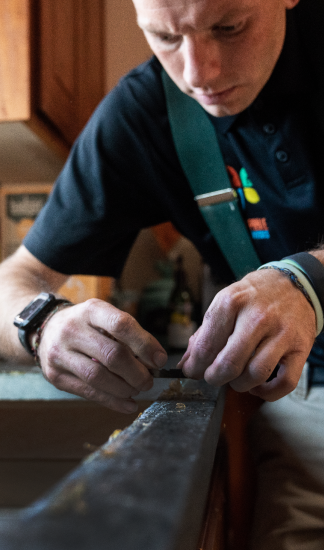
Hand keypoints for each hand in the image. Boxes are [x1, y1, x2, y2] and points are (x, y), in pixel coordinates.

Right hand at [37, 299, 167, 412]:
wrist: (45, 329)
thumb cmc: (86, 325)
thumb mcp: (104, 317)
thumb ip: (129, 334)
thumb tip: (156, 361)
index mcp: (91, 310)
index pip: (121, 325)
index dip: (144, 344)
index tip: (160, 360)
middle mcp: (72, 329)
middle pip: (112, 355)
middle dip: (137, 373)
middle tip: (149, 380)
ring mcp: (60, 353)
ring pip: (99, 377)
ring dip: (125, 389)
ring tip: (137, 389)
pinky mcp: (56, 376)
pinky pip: (88, 393)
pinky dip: (113, 401)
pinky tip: (128, 403)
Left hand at [178, 269, 315, 400]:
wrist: (294, 284)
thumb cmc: (255, 297)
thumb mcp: (225, 302)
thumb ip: (204, 333)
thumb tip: (186, 363)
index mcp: (232, 302)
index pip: (206, 346)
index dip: (195, 366)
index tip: (192, 371)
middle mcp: (258, 317)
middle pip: (229, 364)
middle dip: (214, 378)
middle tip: (212, 377)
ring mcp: (282, 333)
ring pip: (255, 375)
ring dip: (239, 385)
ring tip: (234, 379)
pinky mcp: (301, 348)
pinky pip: (285, 383)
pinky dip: (268, 393)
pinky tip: (257, 386)